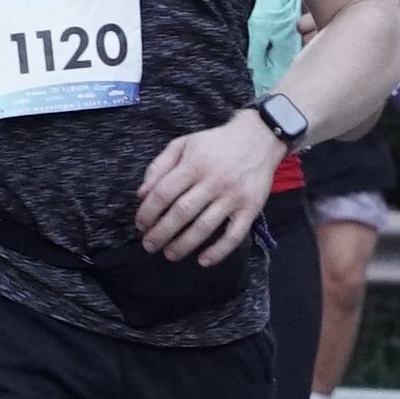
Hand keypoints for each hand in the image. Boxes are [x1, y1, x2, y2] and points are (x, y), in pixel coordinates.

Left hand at [134, 110, 274, 262]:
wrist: (259, 138)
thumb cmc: (216, 143)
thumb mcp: (184, 144)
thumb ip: (159, 166)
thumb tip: (142, 194)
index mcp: (194, 164)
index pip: (164, 193)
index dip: (148, 212)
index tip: (140, 225)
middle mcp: (213, 181)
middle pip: (181, 213)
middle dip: (161, 233)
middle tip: (149, 245)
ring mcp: (233, 196)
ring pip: (205, 227)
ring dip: (184, 245)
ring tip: (169, 255)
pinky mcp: (251, 208)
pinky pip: (234, 235)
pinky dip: (219, 251)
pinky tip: (203, 260)